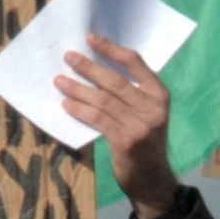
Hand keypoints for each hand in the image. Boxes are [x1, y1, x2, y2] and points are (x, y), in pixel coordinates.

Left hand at [53, 39, 179, 215]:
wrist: (152, 180)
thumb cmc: (144, 143)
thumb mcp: (147, 115)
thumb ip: (131, 96)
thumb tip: (95, 72)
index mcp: (159, 95)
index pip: (135, 63)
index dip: (111, 49)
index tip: (91, 38)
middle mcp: (153, 108)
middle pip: (115, 80)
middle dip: (88, 67)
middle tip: (68, 57)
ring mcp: (140, 125)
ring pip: (103, 99)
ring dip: (77, 88)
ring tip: (59, 81)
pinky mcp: (126, 141)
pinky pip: (98, 119)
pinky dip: (80, 109)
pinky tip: (67, 104)